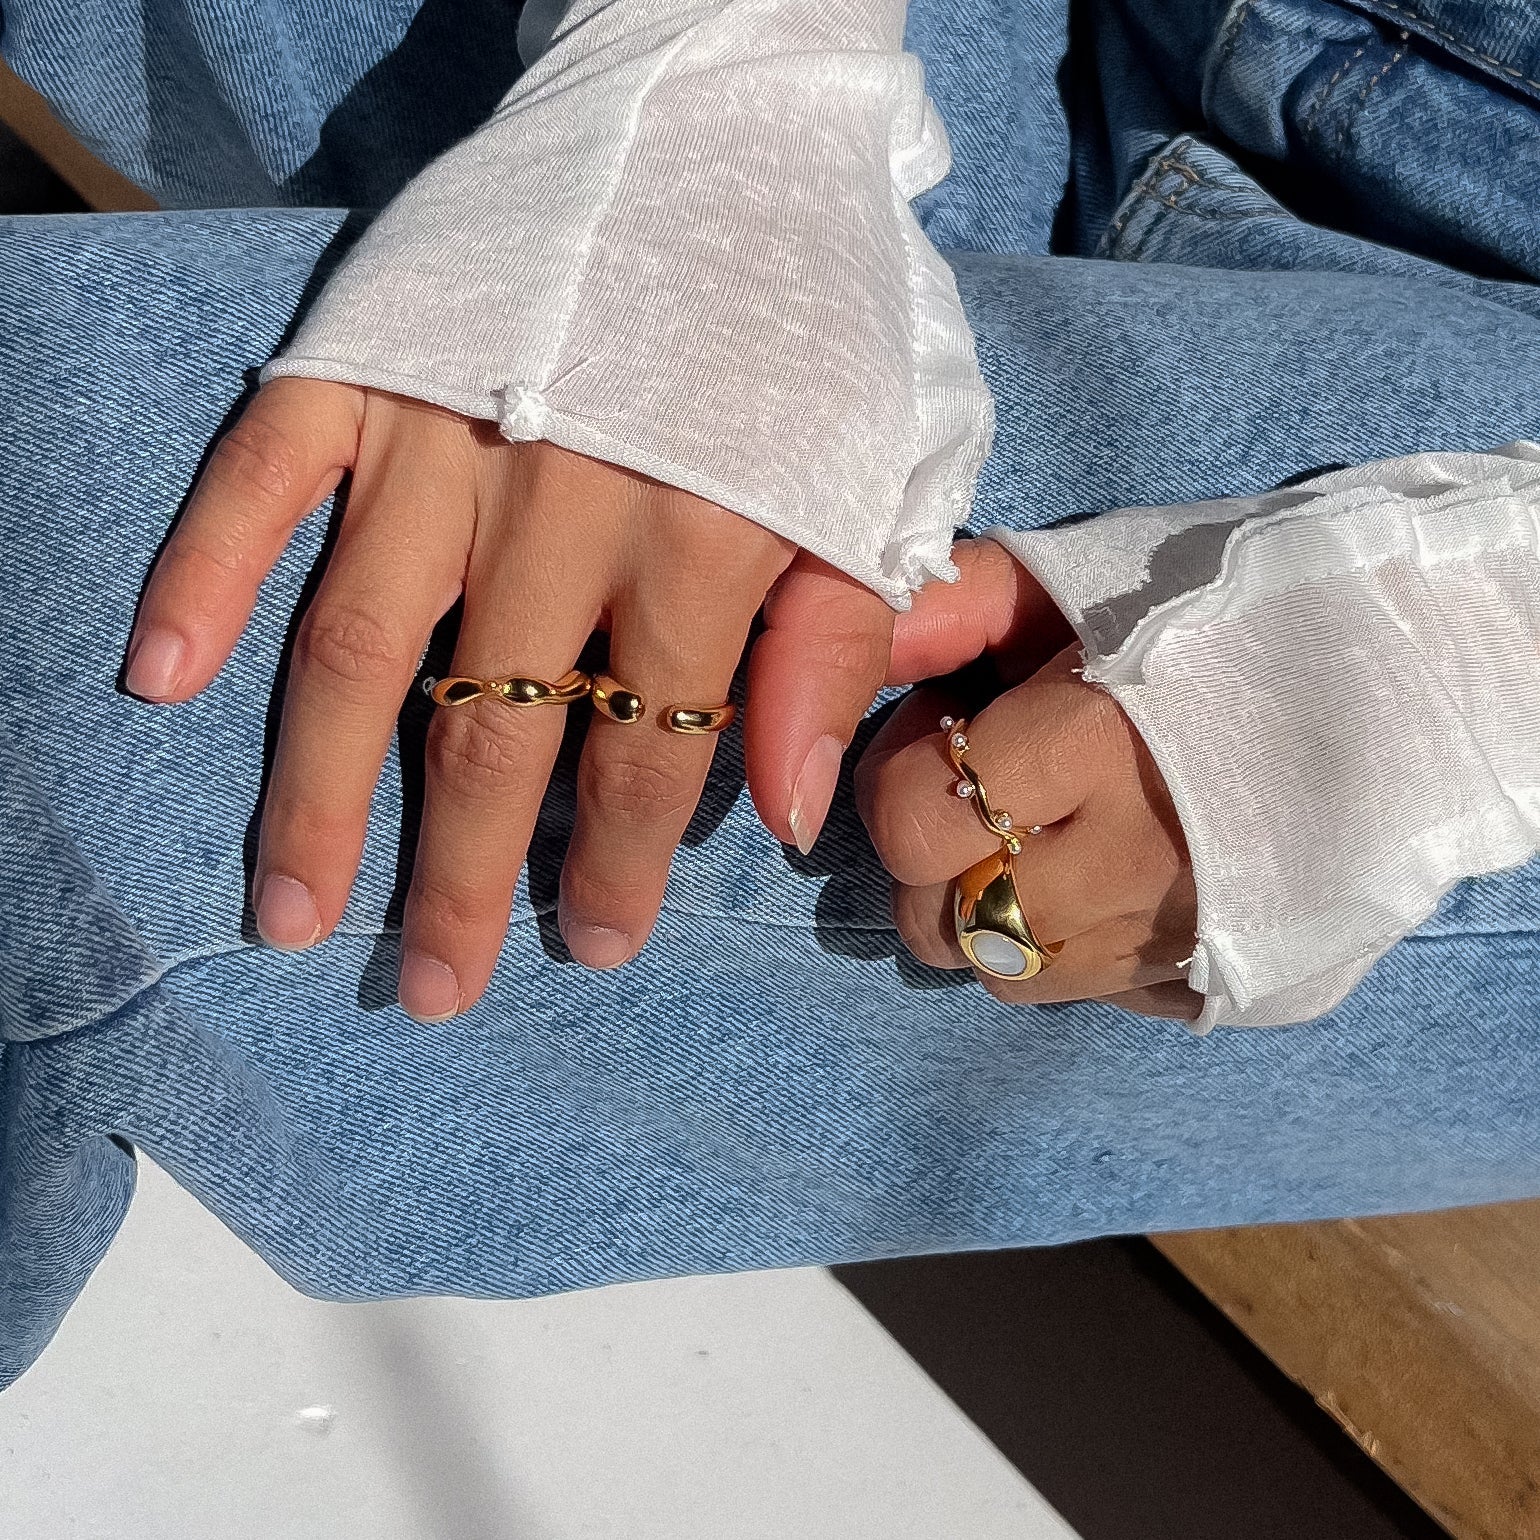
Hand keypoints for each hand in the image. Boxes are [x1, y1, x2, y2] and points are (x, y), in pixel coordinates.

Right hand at [124, 379, 893, 1015]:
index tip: (594, 948)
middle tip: (427, 988)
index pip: (653, 747)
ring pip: (362, 646)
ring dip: (318, 792)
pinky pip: (259, 477)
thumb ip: (832, 642)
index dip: (625, 861)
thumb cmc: (812, 311)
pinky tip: (163, 676)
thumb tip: (781, 811)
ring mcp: (443, 433)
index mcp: (705, 536)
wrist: (718, 119)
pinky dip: (204, 570)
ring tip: (290, 913)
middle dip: (460, 877)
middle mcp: (561, 502)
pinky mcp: (358, 361)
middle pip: (496, 731)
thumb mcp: (877, 474)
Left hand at [855, 539, 1200, 1020]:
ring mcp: (1172, 938)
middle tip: (982, 790)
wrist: (1394, 680)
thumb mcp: (1076, 581)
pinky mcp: (1215, 980)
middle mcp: (1126, 864)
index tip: (950, 726)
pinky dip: (1068, 948)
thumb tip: (846, 660)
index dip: (901, 776)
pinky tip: (1100, 882)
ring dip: (990, 914)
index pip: (911, 823)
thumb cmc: (1218, 617)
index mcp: (1091, 745)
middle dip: (929, 859)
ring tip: (1040, 837)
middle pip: (942, 922)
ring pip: (1005, 972)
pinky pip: (1087, 994)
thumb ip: (949, 609)